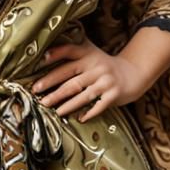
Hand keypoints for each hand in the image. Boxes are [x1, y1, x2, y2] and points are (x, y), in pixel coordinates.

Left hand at [31, 39, 150, 120]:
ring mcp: (106, 81)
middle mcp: (97, 67)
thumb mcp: (92, 53)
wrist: (133, 73)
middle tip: (36, 92)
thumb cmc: (105, 66)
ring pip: (83, 94)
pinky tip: (80, 118)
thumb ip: (74, 51)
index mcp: (89, 54)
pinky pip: (99, 106)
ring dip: (67, 104)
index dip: (56, 54)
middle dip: (52, 85)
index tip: (41, 60)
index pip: (70, 51)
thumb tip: (44, 54)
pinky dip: (89, 113)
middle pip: (71, 77)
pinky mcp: (114, 95)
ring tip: (54, 110)